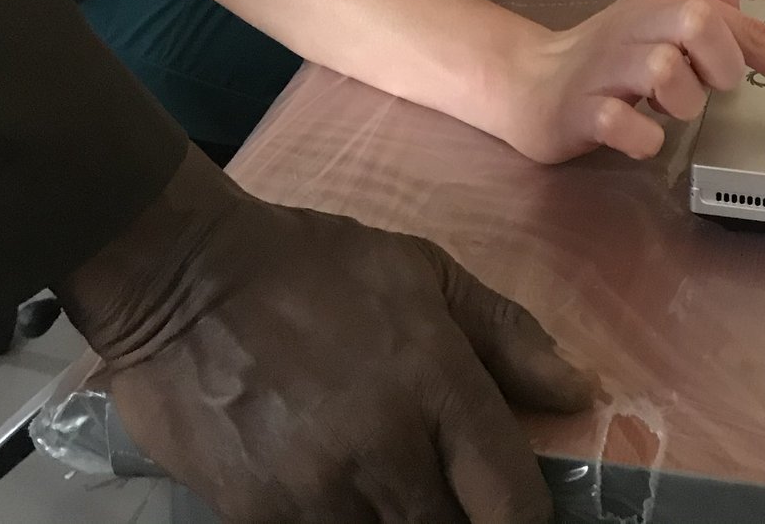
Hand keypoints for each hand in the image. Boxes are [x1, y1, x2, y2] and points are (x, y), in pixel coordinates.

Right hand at [58, 146, 591, 522]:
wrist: (184, 283)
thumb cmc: (313, 266)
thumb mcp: (420, 270)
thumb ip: (506, 334)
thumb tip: (579, 391)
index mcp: (436, 383)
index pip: (513, 502)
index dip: (529, 520)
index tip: (519, 509)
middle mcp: (386, 452)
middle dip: (462, 515)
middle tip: (445, 478)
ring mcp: (320, 498)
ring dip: (401, 521)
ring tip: (387, 474)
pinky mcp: (260, 523)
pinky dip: (341, 522)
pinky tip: (333, 482)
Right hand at [498, 0, 764, 163]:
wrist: (529, 81)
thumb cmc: (607, 56)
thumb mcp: (658, 20)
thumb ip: (704, 3)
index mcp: (667, 3)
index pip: (746, 28)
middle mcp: (641, 25)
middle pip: (705, 25)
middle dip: (720, 66)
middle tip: (703, 86)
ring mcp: (610, 67)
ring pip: (669, 75)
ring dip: (681, 105)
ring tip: (661, 109)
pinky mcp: (584, 108)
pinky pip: (629, 124)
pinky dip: (644, 137)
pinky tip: (636, 134)